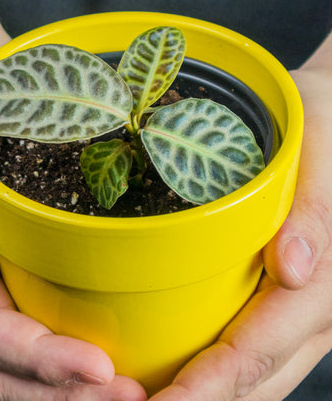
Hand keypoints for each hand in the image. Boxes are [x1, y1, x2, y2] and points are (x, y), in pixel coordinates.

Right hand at [0, 62, 145, 399]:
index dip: (40, 358)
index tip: (99, 368)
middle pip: (6, 366)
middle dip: (65, 393)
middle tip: (129, 399)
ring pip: (18, 369)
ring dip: (69, 393)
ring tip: (128, 397)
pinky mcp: (12, 288)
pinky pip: (33, 341)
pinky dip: (64, 371)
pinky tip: (107, 373)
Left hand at [148, 52, 331, 399]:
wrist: (329, 126)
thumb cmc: (320, 127)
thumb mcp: (319, 145)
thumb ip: (315, 209)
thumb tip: (297, 271)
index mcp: (325, 276)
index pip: (258, 347)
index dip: (209, 386)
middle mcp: (316, 306)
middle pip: (256, 376)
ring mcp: (303, 310)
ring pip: (258, 375)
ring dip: (207, 396)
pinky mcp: (287, 300)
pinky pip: (254, 349)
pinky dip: (218, 374)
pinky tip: (181, 376)